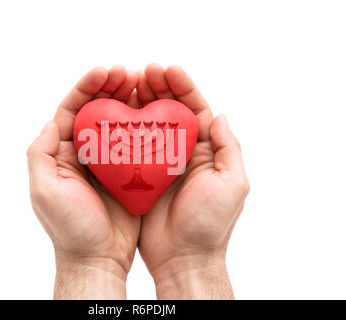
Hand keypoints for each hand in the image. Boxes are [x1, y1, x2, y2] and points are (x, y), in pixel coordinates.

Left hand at [27, 66, 140, 298]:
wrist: (98, 257)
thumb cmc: (70, 228)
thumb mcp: (44, 190)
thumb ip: (41, 153)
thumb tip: (52, 121)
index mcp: (63, 153)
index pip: (73, 110)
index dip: (87, 87)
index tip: (105, 71)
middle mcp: (85, 153)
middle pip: (97, 110)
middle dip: (111, 88)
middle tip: (129, 73)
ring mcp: (108, 162)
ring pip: (119, 122)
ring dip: (130, 101)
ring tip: (144, 83)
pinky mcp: (129, 172)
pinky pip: (137, 143)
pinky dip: (145, 125)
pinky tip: (156, 112)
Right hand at [136, 64, 249, 298]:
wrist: (183, 258)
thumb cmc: (209, 224)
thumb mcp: (232, 184)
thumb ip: (228, 148)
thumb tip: (219, 115)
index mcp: (206, 150)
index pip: (194, 109)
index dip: (182, 87)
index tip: (167, 69)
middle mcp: (182, 152)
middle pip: (170, 111)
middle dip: (158, 88)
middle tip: (142, 72)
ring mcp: (159, 163)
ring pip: (148, 124)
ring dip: (139, 102)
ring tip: (127, 83)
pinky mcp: (139, 176)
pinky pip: (130, 147)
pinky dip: (123, 129)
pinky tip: (113, 114)